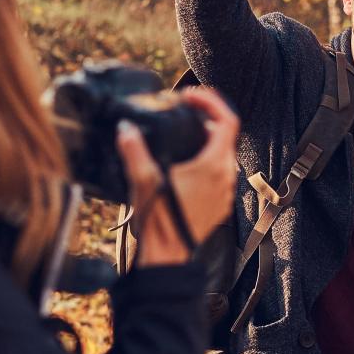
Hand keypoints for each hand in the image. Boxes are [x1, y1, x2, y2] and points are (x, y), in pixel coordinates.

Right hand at [121, 88, 240, 266]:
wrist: (167, 255)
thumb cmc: (159, 221)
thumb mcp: (143, 180)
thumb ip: (134, 150)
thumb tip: (126, 129)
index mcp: (214, 166)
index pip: (227, 120)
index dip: (211, 102)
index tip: (190, 97)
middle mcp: (226, 177)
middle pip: (226, 135)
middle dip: (206, 118)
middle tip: (184, 112)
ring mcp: (225, 192)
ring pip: (224, 155)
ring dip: (207, 140)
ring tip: (183, 136)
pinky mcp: (219, 205)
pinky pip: (220, 174)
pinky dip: (207, 161)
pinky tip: (185, 165)